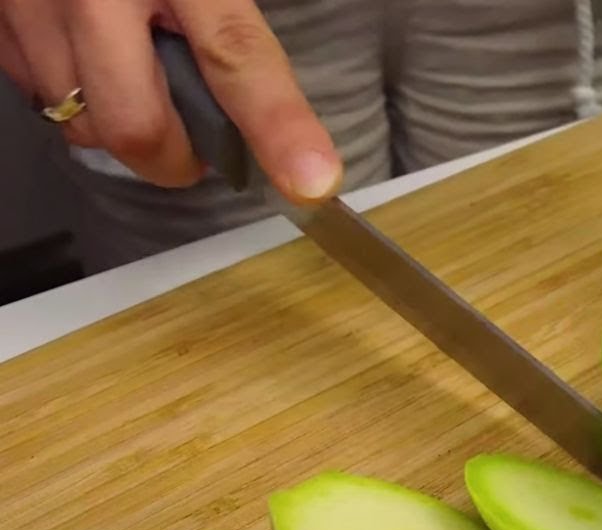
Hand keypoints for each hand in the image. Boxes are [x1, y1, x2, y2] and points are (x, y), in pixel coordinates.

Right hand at [0, 0, 341, 202]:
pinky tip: (96, 61)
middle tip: (202, 146)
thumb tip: (268, 99)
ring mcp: (30, 5)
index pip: (235, 56)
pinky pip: (40, 96)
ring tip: (145, 82)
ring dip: (123, 124)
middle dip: (176, 157)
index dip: (278, 127)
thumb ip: (232, 20)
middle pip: (137, 125)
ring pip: (82, 123)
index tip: (312, 179)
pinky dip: (77, 97)